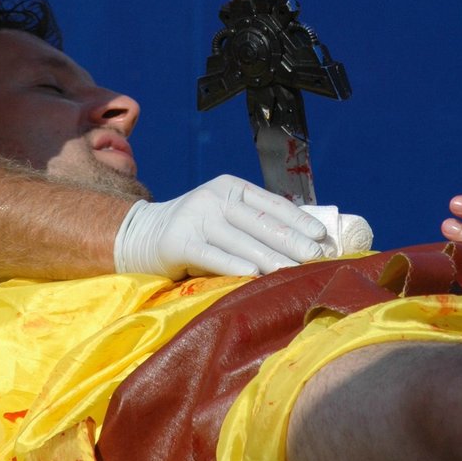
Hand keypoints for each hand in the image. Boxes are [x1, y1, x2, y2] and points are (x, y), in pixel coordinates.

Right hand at [114, 175, 325, 278]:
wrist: (140, 234)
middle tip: (317, 258)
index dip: (298, 219)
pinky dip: (233, 264)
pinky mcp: (179, 242)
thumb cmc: (196, 230)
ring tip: (294, 271)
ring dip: (270, 258)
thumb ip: (255, 221)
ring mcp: (195, 217)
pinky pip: (211, 255)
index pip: (271, 203)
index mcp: (231, 187)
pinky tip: (253, 273)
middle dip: (292, 241)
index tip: (321, 235)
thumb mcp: (224, 214)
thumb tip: (304, 240)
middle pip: (260, 222)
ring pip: (241, 240)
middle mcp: (214, 197)